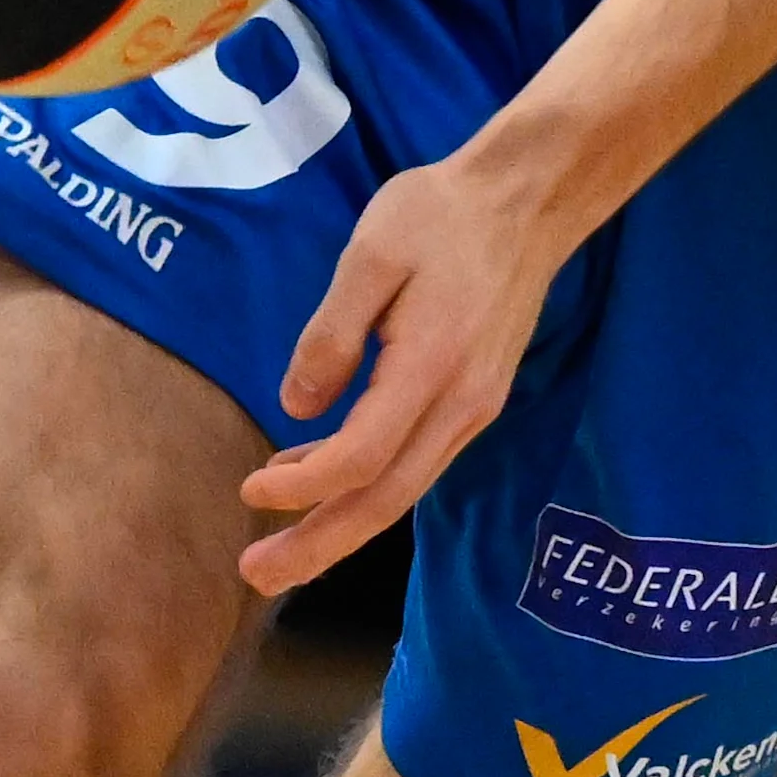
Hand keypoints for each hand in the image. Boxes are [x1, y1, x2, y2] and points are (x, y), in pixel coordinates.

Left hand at [236, 149, 565, 594]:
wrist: (528, 201)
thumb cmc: (442, 214)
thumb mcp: (372, 251)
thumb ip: (332, 332)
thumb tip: (297, 407)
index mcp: (432, 367)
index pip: (363, 455)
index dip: (303, 486)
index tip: (248, 487)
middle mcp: (461, 404)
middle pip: (386, 499)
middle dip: (319, 544)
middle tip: (255, 576)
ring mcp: (474, 408)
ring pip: (403, 490)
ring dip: (339, 528)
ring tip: (278, 555)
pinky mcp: (473, 401)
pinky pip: (414, 462)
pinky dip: (365, 487)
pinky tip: (318, 482)